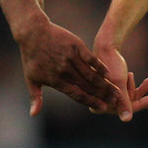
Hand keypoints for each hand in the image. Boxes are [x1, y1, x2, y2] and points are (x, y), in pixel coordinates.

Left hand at [15, 19, 130, 118]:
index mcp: (56, 81)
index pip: (77, 95)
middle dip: (104, 95)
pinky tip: (108, 74)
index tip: (103, 108)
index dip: (92, 102)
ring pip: (92, 74)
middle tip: (116, 102)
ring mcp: (72, 58)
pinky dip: (100, 67)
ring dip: (105, 84)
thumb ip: (35, 97)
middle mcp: (66, 71)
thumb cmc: (31, 57)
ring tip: (116, 91)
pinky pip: (91, 59)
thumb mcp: (31, 78)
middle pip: (88, 86)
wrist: (33, 32)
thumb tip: (33, 114)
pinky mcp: (76, 46)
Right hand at [92, 41, 147, 118]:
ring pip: (127, 97)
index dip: (139, 105)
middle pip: (125, 104)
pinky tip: (139, 78)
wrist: (106, 46)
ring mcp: (106, 95)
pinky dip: (134, 85)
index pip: (123, 110)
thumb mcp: (119, 84)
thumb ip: (123, 103)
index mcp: (99, 103)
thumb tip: (126, 120)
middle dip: (139, 94)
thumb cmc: (111, 64)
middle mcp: (101, 101)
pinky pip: (125, 92)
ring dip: (139, 88)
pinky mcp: (111, 89)